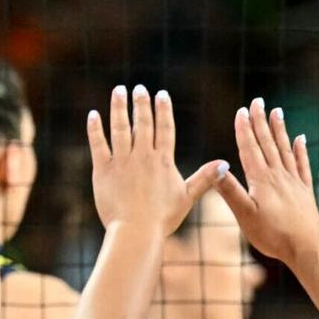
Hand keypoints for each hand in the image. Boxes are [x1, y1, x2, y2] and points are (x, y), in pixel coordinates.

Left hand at [86, 84, 222, 235]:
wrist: (136, 231)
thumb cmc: (163, 218)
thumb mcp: (187, 197)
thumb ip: (205, 178)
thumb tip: (225, 163)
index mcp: (163, 161)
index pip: (165, 128)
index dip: (163, 110)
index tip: (161, 94)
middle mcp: (143, 156)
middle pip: (143, 123)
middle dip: (141, 103)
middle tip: (139, 87)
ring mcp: (122, 162)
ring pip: (120, 128)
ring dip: (119, 107)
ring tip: (118, 91)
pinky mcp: (103, 170)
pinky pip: (98, 144)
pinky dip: (95, 128)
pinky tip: (93, 115)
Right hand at [215, 99, 318, 268]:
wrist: (306, 249)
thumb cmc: (272, 235)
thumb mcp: (245, 215)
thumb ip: (230, 191)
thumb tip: (216, 167)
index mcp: (261, 180)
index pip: (250, 148)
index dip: (244, 129)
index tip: (242, 110)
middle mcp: (278, 176)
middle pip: (268, 143)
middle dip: (261, 122)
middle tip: (258, 101)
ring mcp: (293, 182)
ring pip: (285, 149)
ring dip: (279, 130)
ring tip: (277, 111)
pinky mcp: (305, 191)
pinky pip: (302, 165)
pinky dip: (300, 150)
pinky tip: (300, 138)